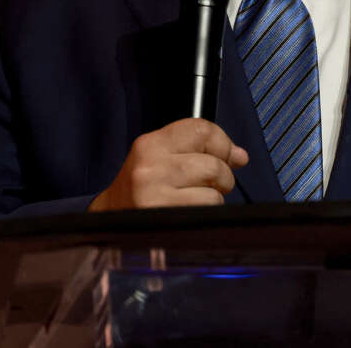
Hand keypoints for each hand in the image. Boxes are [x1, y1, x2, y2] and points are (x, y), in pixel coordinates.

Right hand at [89, 118, 249, 210]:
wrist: (109, 220)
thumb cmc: (144, 188)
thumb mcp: (163, 158)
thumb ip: (202, 150)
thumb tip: (240, 156)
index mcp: (150, 144)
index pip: (202, 130)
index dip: (224, 144)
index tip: (228, 155)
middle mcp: (150, 166)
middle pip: (214, 164)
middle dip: (222, 177)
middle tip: (208, 185)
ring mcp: (154, 194)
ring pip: (214, 191)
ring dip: (213, 198)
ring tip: (193, 200)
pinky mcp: (163, 218)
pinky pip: (207, 211)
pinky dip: (206, 214)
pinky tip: (188, 214)